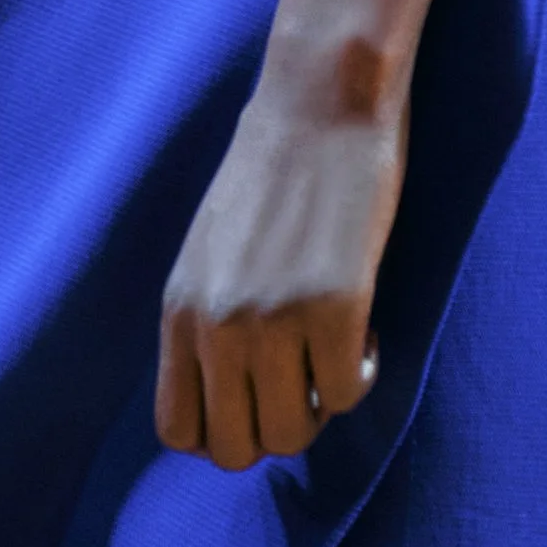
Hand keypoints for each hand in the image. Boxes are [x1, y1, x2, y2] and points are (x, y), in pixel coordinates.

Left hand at [157, 77, 400, 471]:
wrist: (322, 96)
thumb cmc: (274, 167)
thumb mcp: (211, 250)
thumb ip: (208, 318)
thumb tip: (229, 396)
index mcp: (180, 308)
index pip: (180, 432)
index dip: (226, 428)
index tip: (260, 392)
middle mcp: (216, 323)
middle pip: (236, 449)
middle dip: (277, 424)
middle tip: (305, 374)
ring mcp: (273, 318)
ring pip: (292, 434)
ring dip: (321, 403)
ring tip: (335, 348)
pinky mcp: (335, 305)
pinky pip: (348, 393)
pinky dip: (363, 373)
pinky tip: (366, 327)